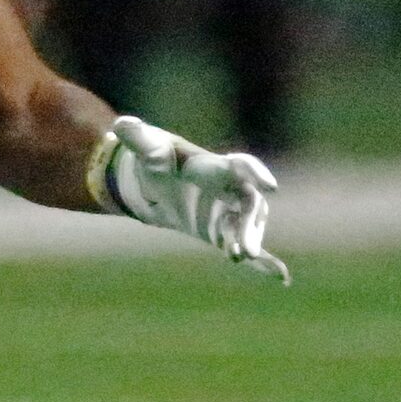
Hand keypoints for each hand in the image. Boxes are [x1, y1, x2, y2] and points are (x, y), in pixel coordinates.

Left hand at [93, 115, 289, 281]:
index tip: (271, 186)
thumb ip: (137, 138)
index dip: (256, 174)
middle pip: (249, 204)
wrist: (154, 180)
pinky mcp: (221, 230)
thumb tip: (121, 124)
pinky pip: (244, 242)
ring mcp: (228, 211)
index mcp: (214, 166)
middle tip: (244, 249)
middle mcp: (229, 188)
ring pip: (246, 226)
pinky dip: (263, 260)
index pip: (241, 167)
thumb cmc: (156, 158)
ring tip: (239, 257)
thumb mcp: (145, 148)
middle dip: (249, 225)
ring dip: (246, 240)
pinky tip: (279, 276)